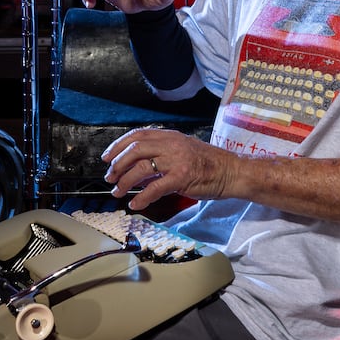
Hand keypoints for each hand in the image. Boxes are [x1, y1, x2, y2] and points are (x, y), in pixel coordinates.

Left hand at [102, 126, 234, 209]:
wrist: (231, 171)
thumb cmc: (209, 164)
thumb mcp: (183, 152)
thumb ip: (160, 157)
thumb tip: (137, 169)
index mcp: (171, 137)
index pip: (138, 135)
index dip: (119, 145)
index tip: (108, 157)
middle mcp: (172, 145)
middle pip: (135, 150)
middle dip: (117, 164)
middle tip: (110, 177)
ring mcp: (177, 161)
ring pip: (141, 168)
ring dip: (125, 181)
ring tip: (118, 191)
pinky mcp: (182, 178)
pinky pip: (155, 188)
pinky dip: (142, 197)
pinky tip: (135, 204)